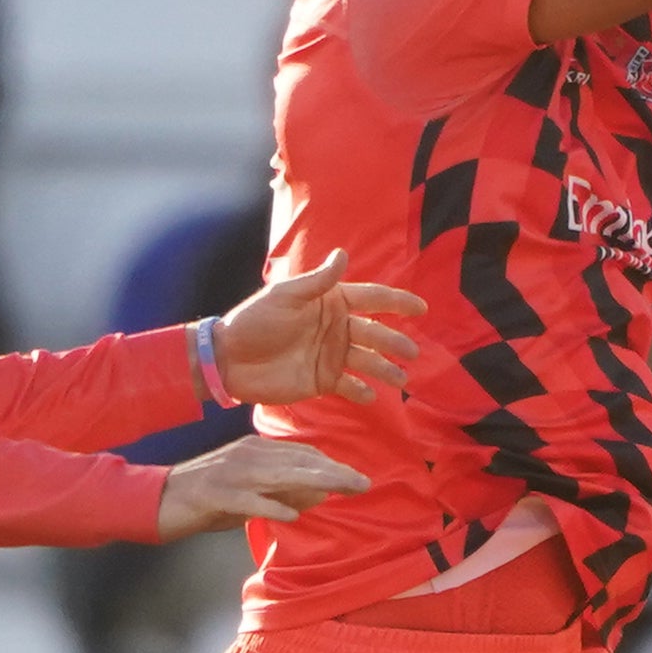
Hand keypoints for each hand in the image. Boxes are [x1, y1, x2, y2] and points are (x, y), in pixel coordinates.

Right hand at [155, 433, 370, 541]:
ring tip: (341, 490)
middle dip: (333, 472)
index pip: (302, 455)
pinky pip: (247, 499)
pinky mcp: (214, 493)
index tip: (358, 479)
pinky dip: (269, 506)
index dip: (332, 466)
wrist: (159, 499)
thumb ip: (283, 491)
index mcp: (256, 449)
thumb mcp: (251, 492)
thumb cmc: (209, 498)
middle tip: (363, 483)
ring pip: (279, 475)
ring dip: (313, 482)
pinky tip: (291, 514)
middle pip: (298, 461)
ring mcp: (230, 472)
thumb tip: (320, 494)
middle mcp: (247, 454)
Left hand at [211, 247, 426, 406]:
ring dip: (386, 369)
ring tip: (402, 379)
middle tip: (412, 352)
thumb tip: (343, 254)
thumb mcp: (285, 296)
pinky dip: (362, 392)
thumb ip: (317, 281)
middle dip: (395, 342)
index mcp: (330, 303)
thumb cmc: (255, 321)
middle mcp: (336, 329)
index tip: (421, 308)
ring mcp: (331, 356)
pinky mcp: (323, 381)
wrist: (230, 359)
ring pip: (368, 362)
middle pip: (375, 334)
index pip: (371, 300)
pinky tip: (372, 397)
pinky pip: (349, 387)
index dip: (397, 303)